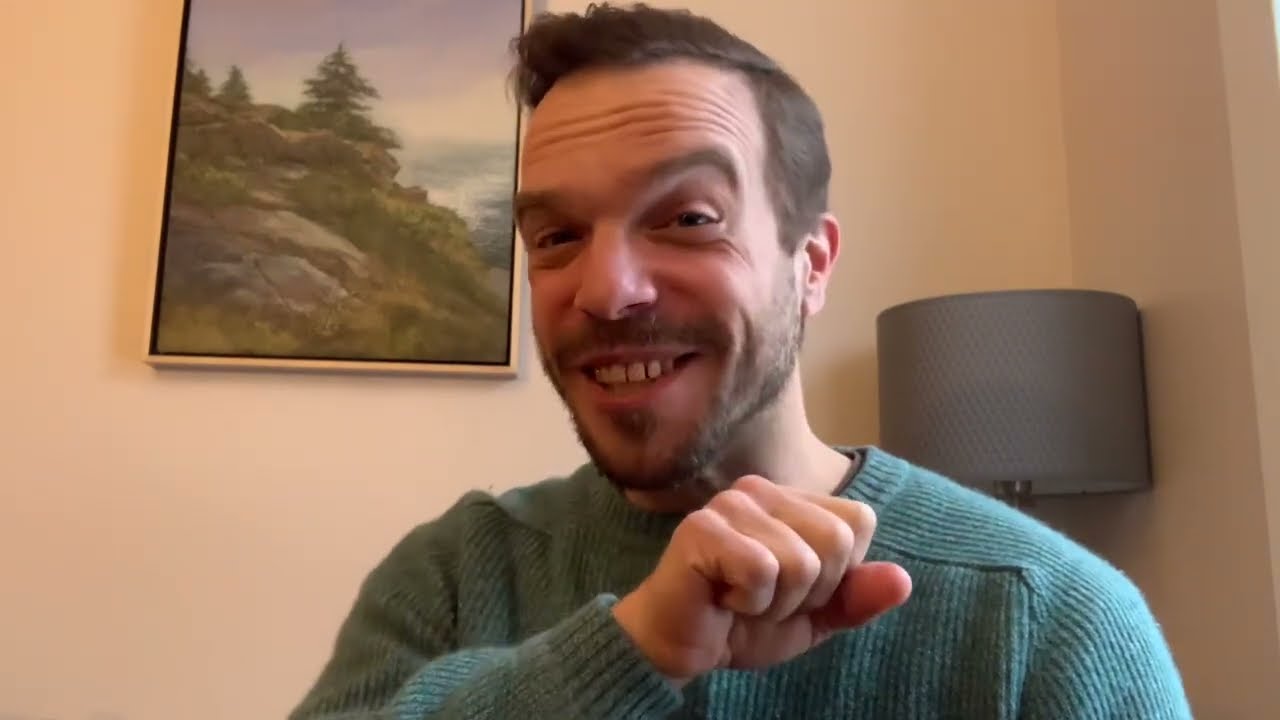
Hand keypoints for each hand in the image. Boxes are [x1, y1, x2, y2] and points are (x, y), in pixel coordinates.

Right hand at [612, 474, 911, 684]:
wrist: (677, 646)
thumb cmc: (740, 622)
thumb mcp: (814, 619)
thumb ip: (857, 598)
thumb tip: (904, 580)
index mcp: (792, 500)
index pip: (858, 521)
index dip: (839, 574)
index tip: (795, 589)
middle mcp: (762, 489)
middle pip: (838, 540)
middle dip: (810, 592)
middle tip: (765, 598)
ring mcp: (730, 504)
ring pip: (802, 562)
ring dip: (776, 604)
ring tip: (740, 600)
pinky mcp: (702, 529)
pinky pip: (763, 571)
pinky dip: (750, 602)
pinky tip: (722, 599)